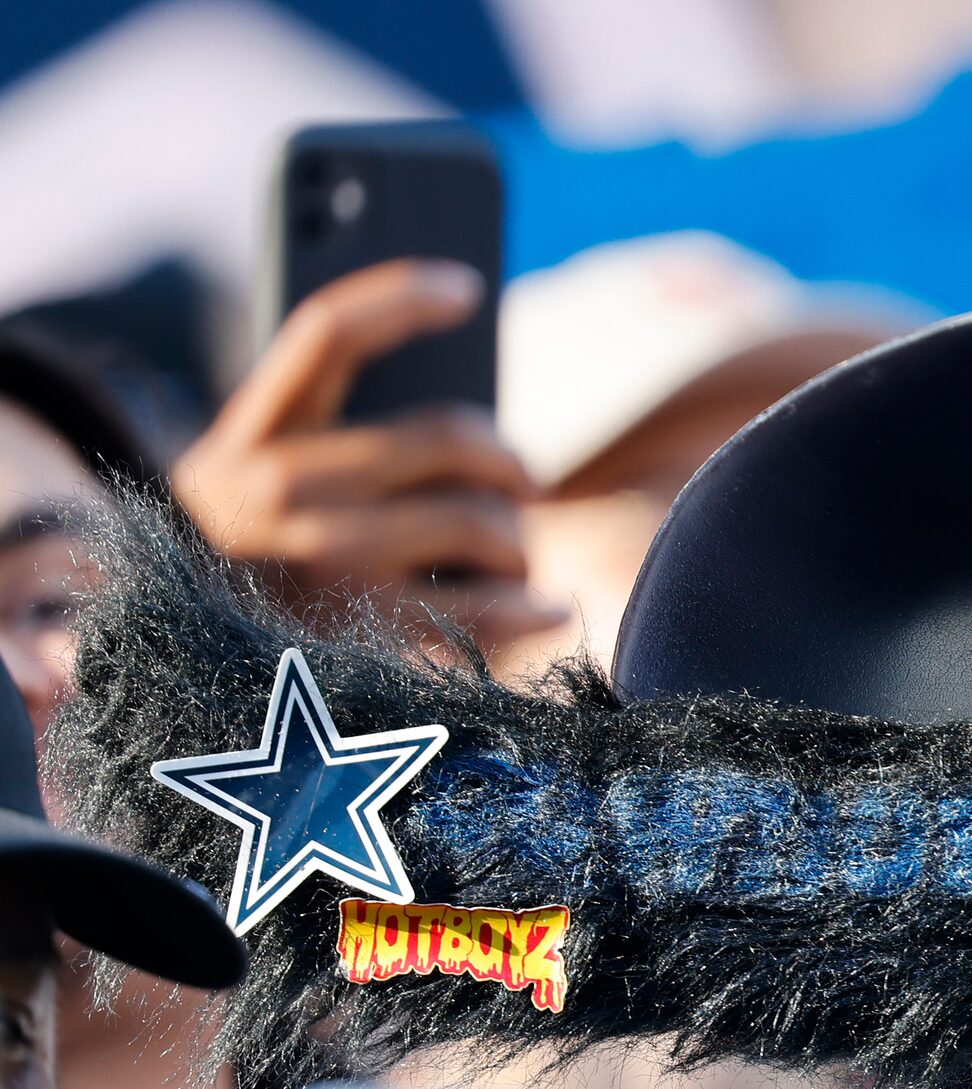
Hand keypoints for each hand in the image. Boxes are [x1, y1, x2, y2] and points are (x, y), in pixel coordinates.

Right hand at [171, 260, 570, 655]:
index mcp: (251, 436)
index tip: (466, 286)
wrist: (171, 672)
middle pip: (443, 438)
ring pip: (473, 522)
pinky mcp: (361, 632)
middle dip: (506, 460)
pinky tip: (552, 608)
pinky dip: (531, 608)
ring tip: (513, 555)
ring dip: (514, 538)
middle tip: (526, 484)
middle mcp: (283, 489)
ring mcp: (325, 561)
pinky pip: (483, 613)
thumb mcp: (239, 487)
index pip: (329, 331)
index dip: (401, 294)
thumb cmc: (233, 572)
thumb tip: (461, 436)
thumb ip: (320, 444)